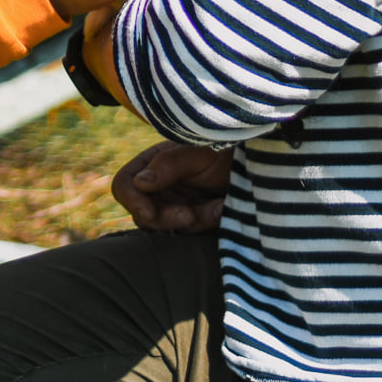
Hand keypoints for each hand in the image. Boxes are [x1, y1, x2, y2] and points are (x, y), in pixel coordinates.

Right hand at [112, 142, 230, 232]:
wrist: (257, 163)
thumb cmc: (223, 148)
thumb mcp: (196, 152)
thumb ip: (168, 165)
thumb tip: (139, 183)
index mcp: (151, 165)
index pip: (124, 185)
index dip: (131, 201)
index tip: (149, 212)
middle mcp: (159, 188)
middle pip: (144, 214)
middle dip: (167, 218)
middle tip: (190, 215)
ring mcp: (176, 206)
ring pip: (169, 228)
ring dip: (194, 220)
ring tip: (217, 205)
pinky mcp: (196, 221)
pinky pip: (192, 233)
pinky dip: (207, 223)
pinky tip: (222, 208)